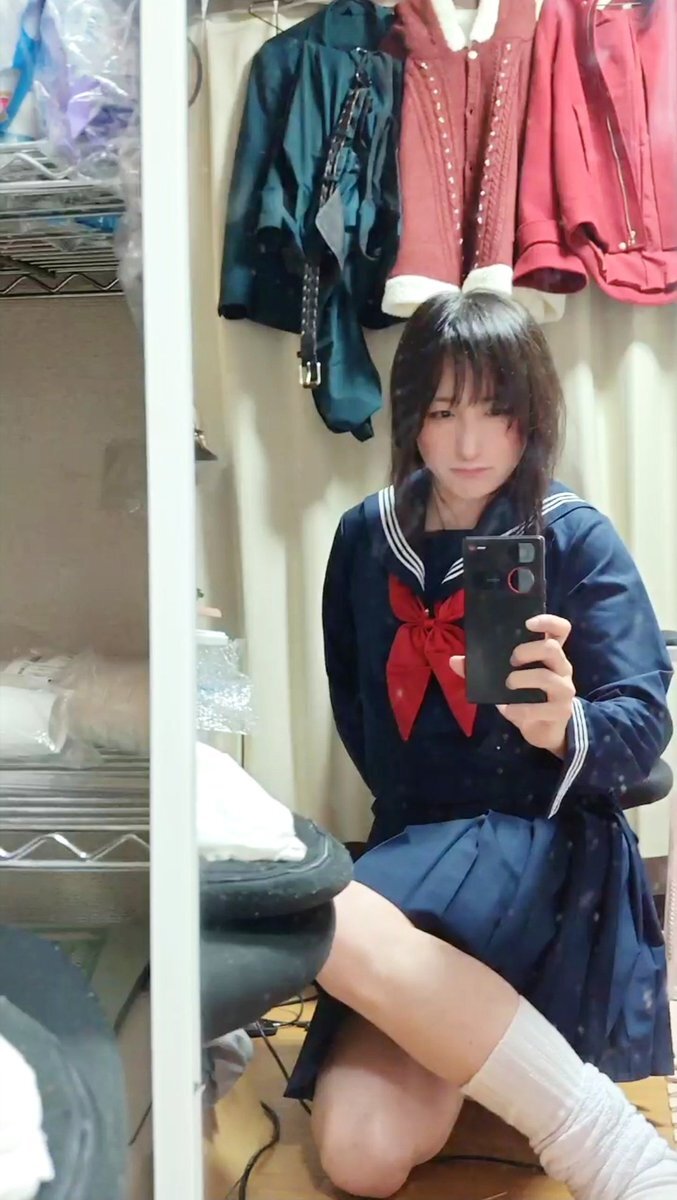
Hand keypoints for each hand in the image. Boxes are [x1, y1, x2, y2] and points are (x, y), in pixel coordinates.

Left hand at [450, 614, 575, 757]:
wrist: (542, 730)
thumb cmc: (525, 696)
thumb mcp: (505, 679)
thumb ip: (481, 668)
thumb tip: (454, 660)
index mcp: (550, 654)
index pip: (560, 629)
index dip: (547, 621)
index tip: (527, 623)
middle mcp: (561, 668)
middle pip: (552, 648)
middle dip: (527, 650)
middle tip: (511, 660)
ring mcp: (564, 689)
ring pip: (547, 677)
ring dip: (522, 679)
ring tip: (508, 684)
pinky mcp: (561, 712)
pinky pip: (540, 708)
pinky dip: (518, 709)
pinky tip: (507, 710)